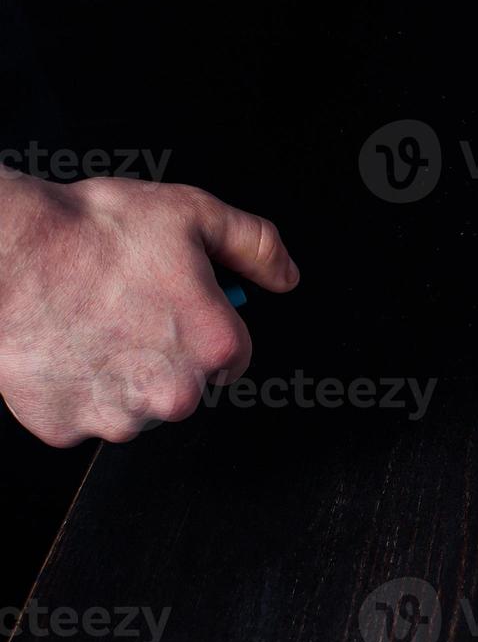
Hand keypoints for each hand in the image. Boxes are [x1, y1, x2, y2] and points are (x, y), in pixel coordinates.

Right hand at [0, 174, 299, 446]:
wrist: (5, 253)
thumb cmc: (92, 232)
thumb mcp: (195, 214)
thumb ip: (255, 246)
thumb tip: (286, 275)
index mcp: (213, 346)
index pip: (232, 357)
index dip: (205, 326)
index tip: (174, 306)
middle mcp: (173, 394)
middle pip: (184, 386)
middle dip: (164, 354)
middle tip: (126, 308)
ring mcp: (116, 416)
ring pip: (133, 404)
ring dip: (120, 375)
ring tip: (91, 323)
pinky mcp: (64, 428)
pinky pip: (81, 413)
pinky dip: (73, 388)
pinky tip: (64, 346)